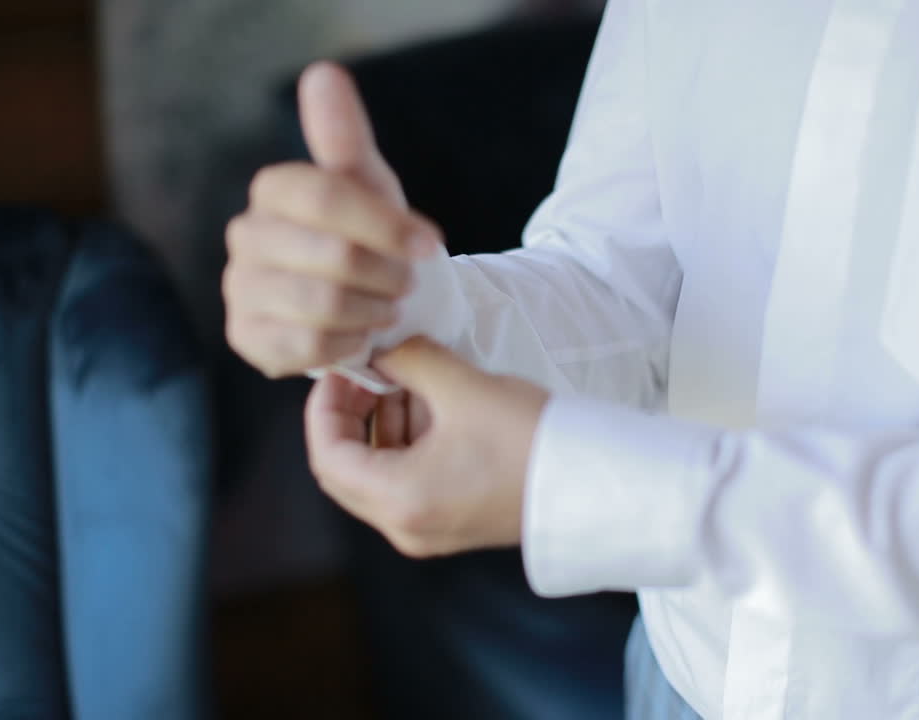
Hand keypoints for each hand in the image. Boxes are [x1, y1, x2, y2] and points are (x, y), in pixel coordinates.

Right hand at [223, 61, 443, 377]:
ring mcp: (240, 289)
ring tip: (390, 309)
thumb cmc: (371, 239)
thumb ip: (345, 138)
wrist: (369, 303)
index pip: (325, 196)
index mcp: (275, 190)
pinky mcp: (247, 338)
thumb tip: (323, 74)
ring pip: (321, 304)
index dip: (385, 224)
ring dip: (373, 309)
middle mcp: (246, 236)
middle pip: (331, 254)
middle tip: (409, 284)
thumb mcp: (370, 187)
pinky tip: (362, 335)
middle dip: (387, 273)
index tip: (432, 245)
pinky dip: (349, 343)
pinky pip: (307, 346)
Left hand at [304, 337, 550, 556]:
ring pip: (377, 474)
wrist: (594, 483)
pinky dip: (409, 442)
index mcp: (399, 499)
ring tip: (411, 380)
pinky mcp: (453, 521)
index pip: (327, 455)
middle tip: (369, 371)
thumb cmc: (532, 441)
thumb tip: (383, 350)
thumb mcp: (461, 387)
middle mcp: (406, 525)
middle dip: (352, 414)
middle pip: (346, 469)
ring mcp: (429, 528)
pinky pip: (408, 481)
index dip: (324, 405)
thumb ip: (409, 361)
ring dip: (383, 424)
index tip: (342, 369)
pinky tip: (436, 405)